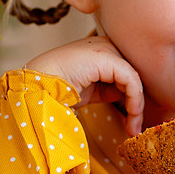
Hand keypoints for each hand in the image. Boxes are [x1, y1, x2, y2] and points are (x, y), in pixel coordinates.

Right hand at [25, 35, 145, 135]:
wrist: (37, 86)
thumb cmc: (57, 89)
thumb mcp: (89, 89)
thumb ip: (108, 89)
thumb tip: (125, 96)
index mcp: (100, 49)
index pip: (127, 74)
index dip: (133, 98)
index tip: (132, 123)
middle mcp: (105, 45)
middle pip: (133, 76)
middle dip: (137, 104)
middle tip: (134, 128)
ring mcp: (106, 48)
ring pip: (135, 79)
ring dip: (137, 107)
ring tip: (133, 128)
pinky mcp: (107, 57)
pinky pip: (132, 81)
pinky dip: (135, 101)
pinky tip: (131, 116)